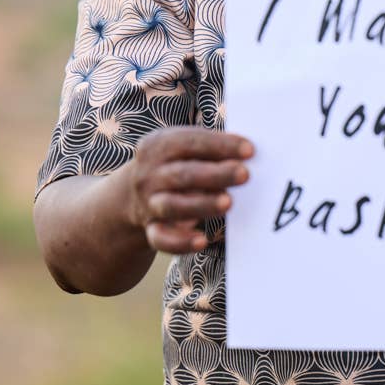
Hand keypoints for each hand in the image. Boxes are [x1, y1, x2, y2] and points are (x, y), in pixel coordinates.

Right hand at [125, 126, 254, 252]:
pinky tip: (202, 241)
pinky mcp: (151, 230)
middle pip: (183, 174)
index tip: (249, 150)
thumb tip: (248, 155)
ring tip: (228, 203)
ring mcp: (148, 203)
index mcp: (157, 146)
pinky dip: (181, 242)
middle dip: (215, 174)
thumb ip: (211, 150)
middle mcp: (149, 174)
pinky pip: (163, 239)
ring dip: (202, 205)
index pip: (189, 142)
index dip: (219, 145)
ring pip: (173, 206)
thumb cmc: (176, 165)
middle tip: (245, 175)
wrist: (134, 195)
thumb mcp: (184, 150)